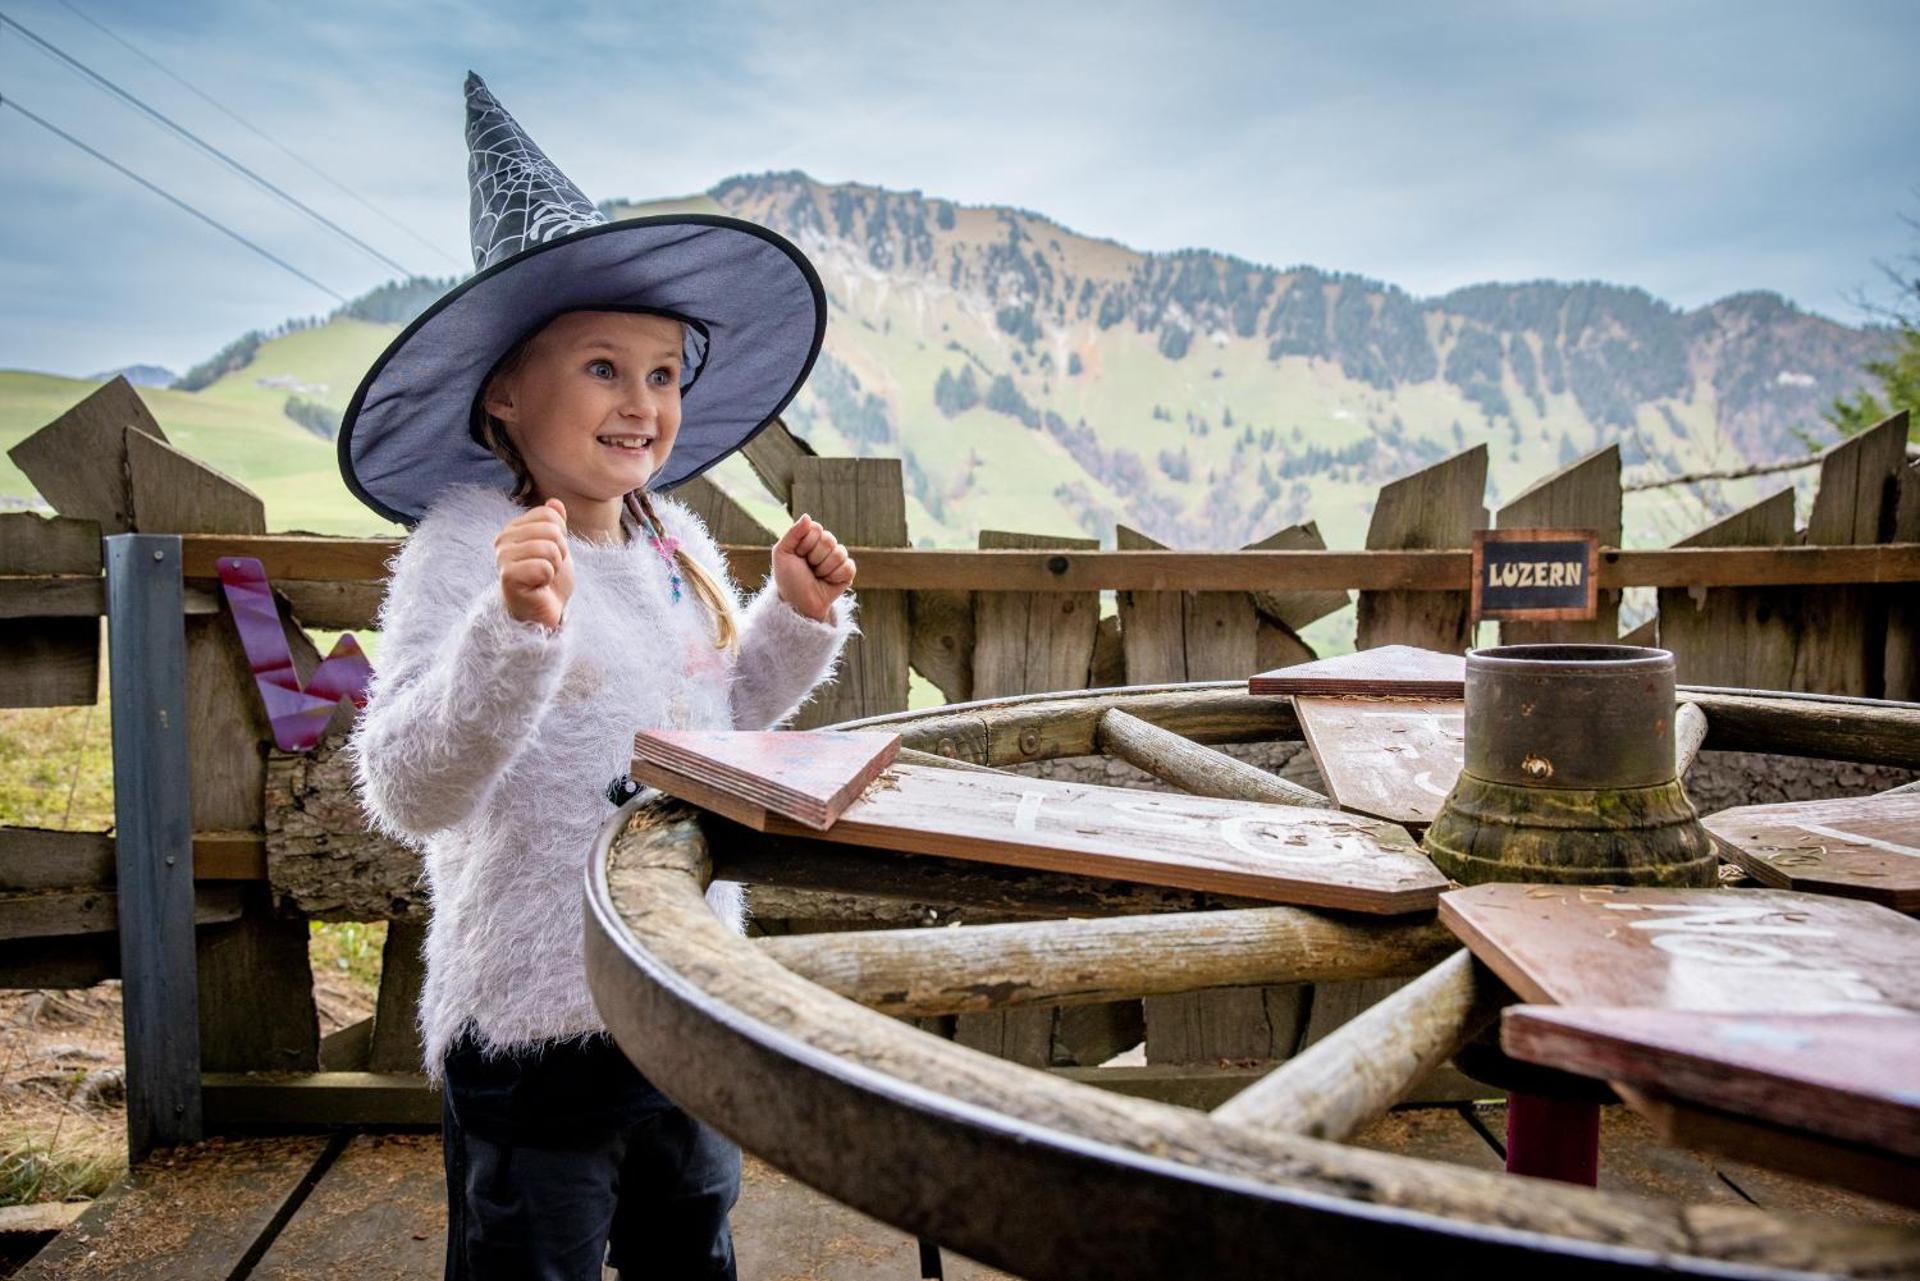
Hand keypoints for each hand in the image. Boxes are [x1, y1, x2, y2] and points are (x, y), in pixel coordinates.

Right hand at [495, 499, 573, 630]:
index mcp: (514, 528)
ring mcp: (503, 558)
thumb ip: (554, 524)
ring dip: (555, 566)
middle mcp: (503, 540)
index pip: (549, 514)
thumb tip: (555, 502)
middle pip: (551, 530)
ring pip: (548, 548)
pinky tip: (538, 586)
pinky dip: (548, 578)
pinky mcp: (508, 577)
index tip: (552, 554)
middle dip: (560, 551)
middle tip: (549, 569)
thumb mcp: (557, 546)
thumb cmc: (549, 580)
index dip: (560, 535)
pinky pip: (543, 566)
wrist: (544, 611)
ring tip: (544, 578)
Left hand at [772, 513, 854, 622]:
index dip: (805, 544)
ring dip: (824, 569)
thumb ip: (793, 532)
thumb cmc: (788, 579)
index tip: (798, 556)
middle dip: (815, 557)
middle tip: (808, 568)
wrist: (799, 603)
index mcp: (810, 538)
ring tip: (817, 576)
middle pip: (829, 540)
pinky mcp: (847, 572)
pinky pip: (848, 566)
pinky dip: (835, 576)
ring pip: (839, 553)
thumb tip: (808, 516)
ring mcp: (837, 558)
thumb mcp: (782, 553)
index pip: (816, 528)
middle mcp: (825, 546)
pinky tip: (827, 581)